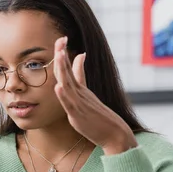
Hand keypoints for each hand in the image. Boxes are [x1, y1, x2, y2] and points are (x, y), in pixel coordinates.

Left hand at [53, 37, 136, 154]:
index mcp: (80, 88)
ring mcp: (79, 103)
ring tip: (59, 55)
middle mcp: (79, 93)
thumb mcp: (86, 93)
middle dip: (62, 56)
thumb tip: (80, 55)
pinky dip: (64, 96)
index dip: (63, 54)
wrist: (114, 132)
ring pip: (69, 84)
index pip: (69, 68)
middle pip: (67, 72)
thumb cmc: (97, 115)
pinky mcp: (78, 115)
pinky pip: (70, 104)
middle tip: (61, 39)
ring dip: (63, 70)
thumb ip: (80, 76)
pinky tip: (58, 87)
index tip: (61, 38)